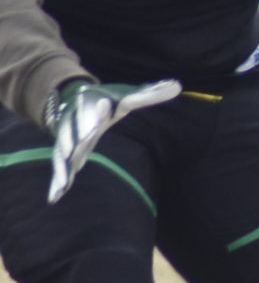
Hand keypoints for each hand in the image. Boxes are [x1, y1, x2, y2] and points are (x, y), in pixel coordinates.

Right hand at [43, 78, 179, 203]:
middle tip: (77, 146)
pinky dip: (58, 180)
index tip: (102, 109)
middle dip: (78, 136)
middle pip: (76, 130)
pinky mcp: (64, 153)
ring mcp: (68, 139)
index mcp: (93, 106)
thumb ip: (149, 94)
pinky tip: (57, 196)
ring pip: (63, 152)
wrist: (72, 100)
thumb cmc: (106, 101)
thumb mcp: (126, 96)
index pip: (96, 108)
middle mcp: (77, 123)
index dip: (99, 109)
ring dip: (65, 164)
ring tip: (66, 180)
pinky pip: (60, 167)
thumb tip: (177, 86)